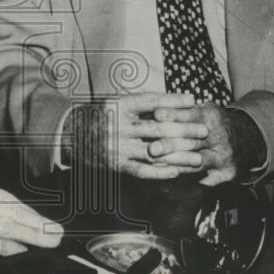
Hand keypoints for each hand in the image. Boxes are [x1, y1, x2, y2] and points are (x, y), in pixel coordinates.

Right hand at [61, 92, 208, 178]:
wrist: (68, 134)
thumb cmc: (97, 115)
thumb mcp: (114, 102)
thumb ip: (138, 104)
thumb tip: (170, 104)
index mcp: (118, 105)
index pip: (151, 101)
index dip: (173, 101)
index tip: (193, 101)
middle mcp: (118, 125)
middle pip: (158, 127)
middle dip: (184, 129)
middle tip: (204, 130)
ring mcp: (117, 146)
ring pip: (154, 151)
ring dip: (179, 155)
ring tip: (199, 157)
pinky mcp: (115, 164)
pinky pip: (141, 170)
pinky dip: (160, 172)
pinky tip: (176, 172)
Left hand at [148, 103, 266, 184]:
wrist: (247, 141)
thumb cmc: (215, 124)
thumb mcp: (204, 110)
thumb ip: (182, 111)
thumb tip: (151, 109)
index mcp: (212, 117)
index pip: (190, 115)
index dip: (172, 116)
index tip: (155, 116)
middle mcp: (220, 136)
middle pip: (192, 141)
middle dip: (170, 145)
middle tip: (152, 149)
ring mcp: (224, 157)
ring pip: (197, 162)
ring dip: (175, 164)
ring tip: (156, 165)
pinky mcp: (227, 174)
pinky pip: (205, 180)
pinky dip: (188, 180)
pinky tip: (172, 178)